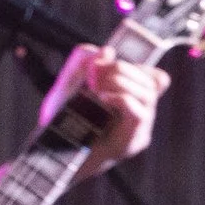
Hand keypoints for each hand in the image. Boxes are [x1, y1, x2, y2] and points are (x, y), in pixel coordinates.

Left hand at [42, 42, 167, 169]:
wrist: (49, 154)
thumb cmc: (60, 121)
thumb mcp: (67, 83)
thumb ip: (83, 62)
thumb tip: (107, 50)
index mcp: (131, 98)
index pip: (155, 76)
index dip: (136, 63)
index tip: (103, 61)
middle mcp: (140, 113)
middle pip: (153, 79)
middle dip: (121, 69)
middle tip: (93, 75)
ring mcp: (139, 129)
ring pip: (149, 92)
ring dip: (121, 82)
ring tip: (96, 87)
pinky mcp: (132, 142)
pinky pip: (140, 113)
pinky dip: (122, 98)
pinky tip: (102, 98)